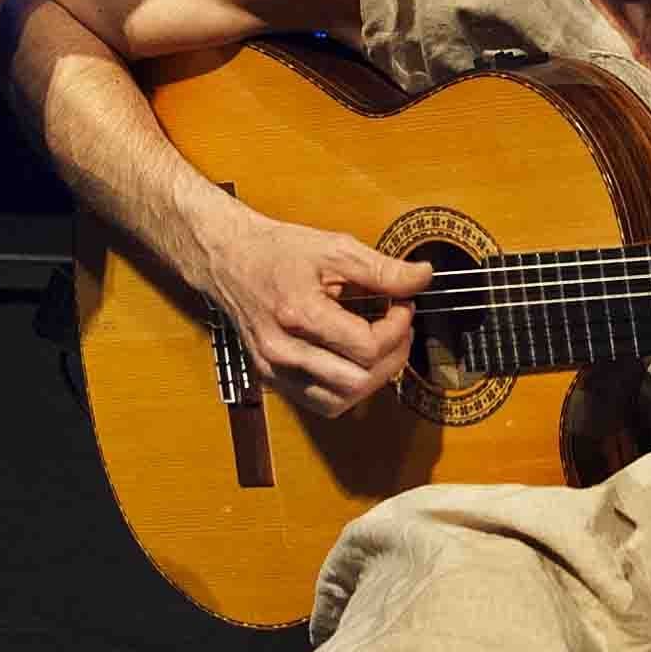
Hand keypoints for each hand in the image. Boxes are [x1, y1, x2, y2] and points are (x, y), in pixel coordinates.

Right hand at [190, 205, 433, 417]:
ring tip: (383, 349)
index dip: (396, 330)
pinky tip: (356, 364)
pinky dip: (346, 390)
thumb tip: (422, 278)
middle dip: (392, 358)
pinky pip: (319, 403)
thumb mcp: (334, 248)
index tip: (403, 307)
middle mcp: (282, 350)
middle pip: (356, 382)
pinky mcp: (271, 378)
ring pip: (339, 402)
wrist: (228, 259)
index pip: (365, 347)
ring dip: (372, 380)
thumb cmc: (276, 251)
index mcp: (298, 314)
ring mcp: (274, 369)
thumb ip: (382, 269)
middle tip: (400, 329)